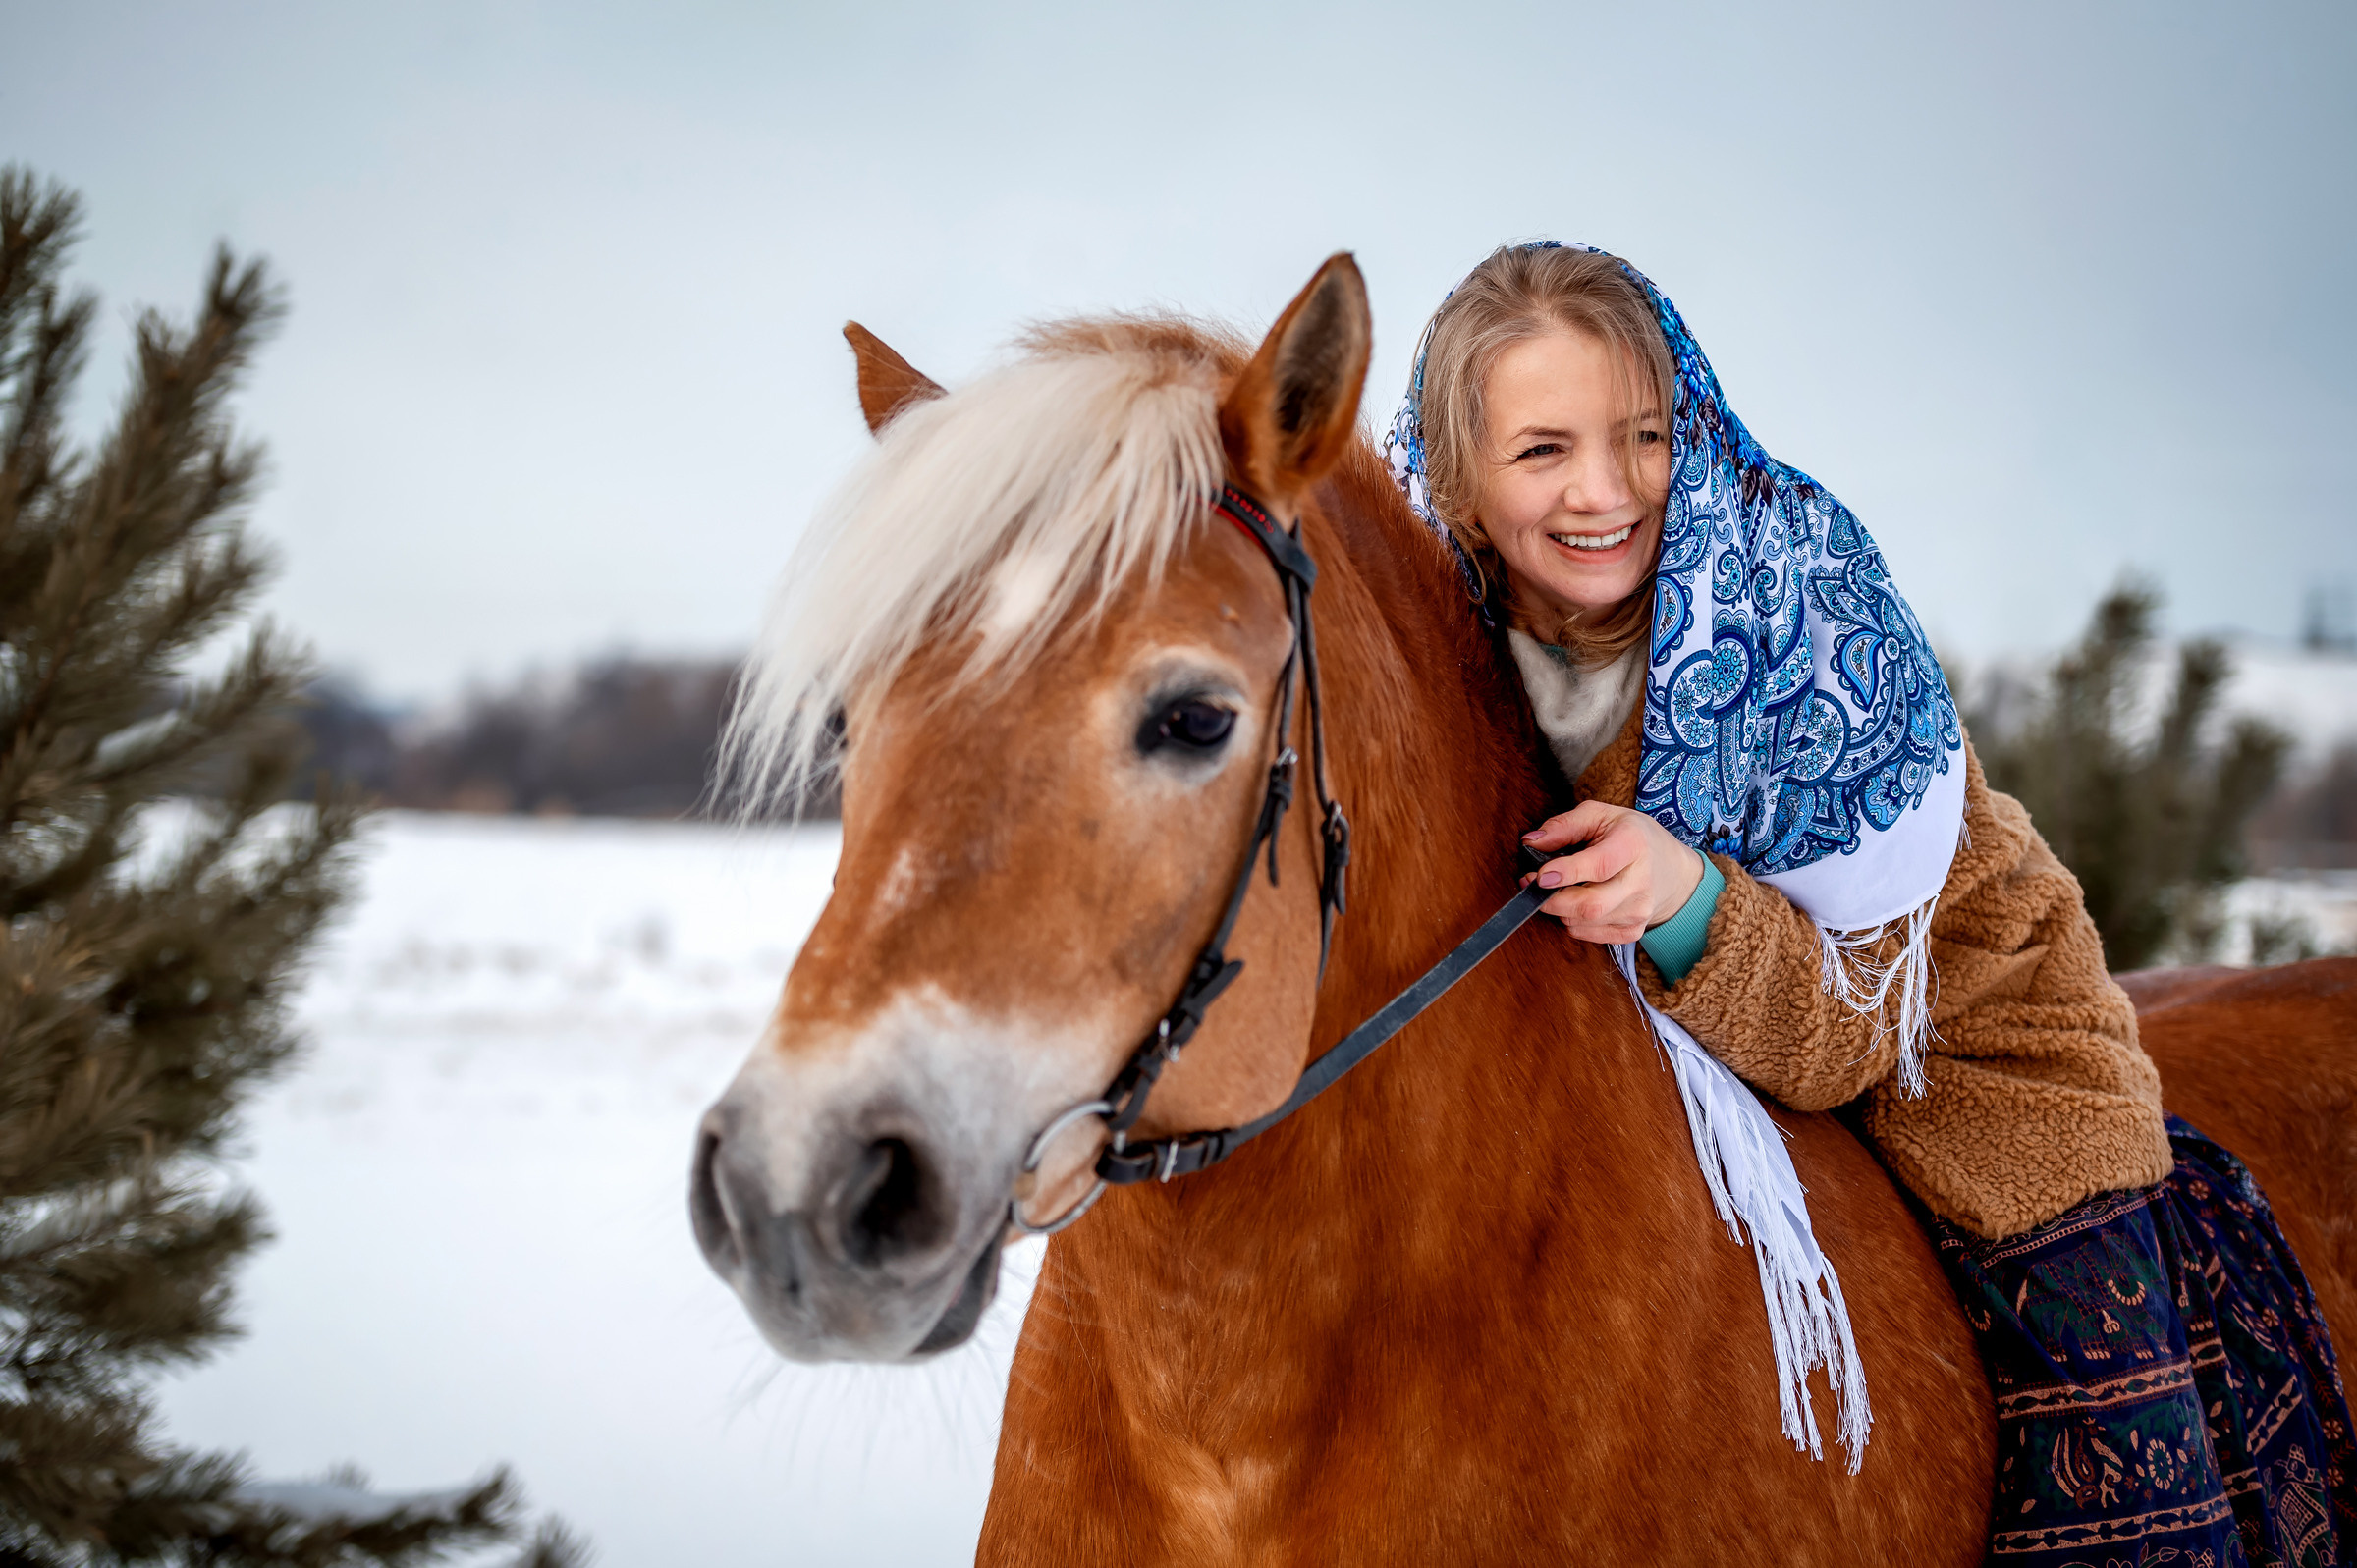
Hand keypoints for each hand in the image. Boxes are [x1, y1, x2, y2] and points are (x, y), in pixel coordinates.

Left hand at [1520, 800, 1705, 945]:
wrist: (1673, 871)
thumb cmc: (1632, 837)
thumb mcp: (1601, 815)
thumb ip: (1564, 825)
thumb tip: (1530, 842)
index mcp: (1633, 845)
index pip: (1599, 865)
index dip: (1566, 873)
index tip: (1538, 876)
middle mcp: (1640, 882)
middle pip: (1590, 905)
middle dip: (1552, 901)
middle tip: (1531, 887)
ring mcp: (1639, 911)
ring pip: (1585, 922)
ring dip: (1560, 910)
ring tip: (1556, 891)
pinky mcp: (1633, 931)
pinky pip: (1590, 935)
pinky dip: (1573, 922)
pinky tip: (1575, 904)